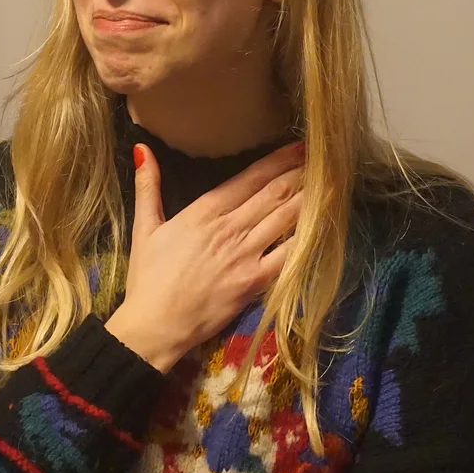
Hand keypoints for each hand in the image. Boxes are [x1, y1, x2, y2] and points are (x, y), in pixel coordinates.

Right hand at [105, 140, 303, 371]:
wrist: (155, 325)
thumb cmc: (148, 279)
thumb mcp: (145, 228)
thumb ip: (148, 186)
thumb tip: (142, 147)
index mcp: (205, 211)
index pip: (250, 178)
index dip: (279, 160)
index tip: (299, 147)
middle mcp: (230, 228)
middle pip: (274, 193)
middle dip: (301, 173)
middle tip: (325, 158)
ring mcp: (246, 255)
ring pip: (285, 218)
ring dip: (310, 198)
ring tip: (331, 182)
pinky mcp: (255, 282)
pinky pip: (288, 255)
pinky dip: (306, 237)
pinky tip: (323, 224)